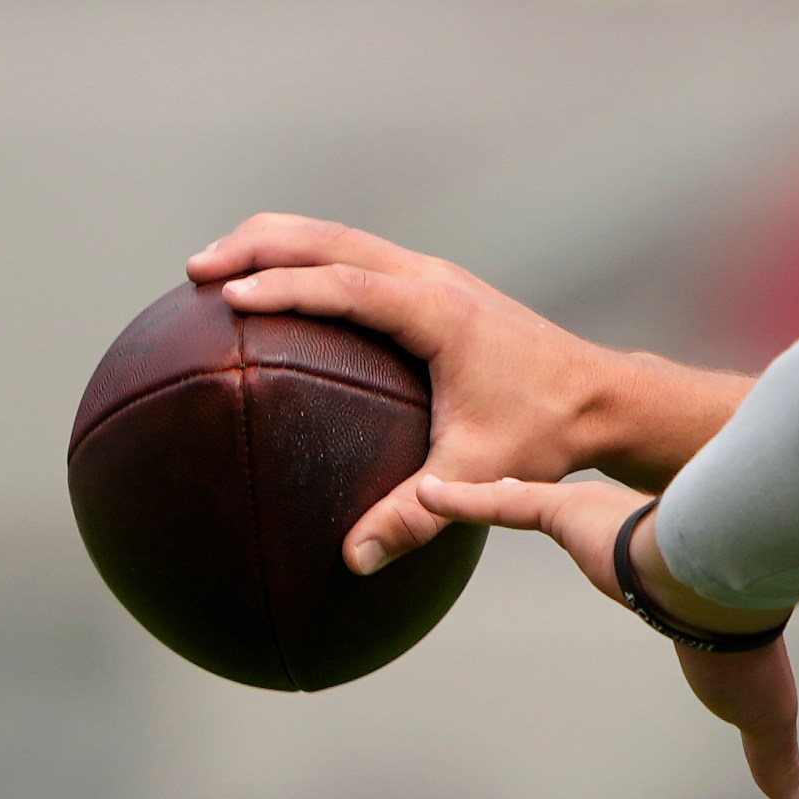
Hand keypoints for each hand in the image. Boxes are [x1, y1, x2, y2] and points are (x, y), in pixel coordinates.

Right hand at [191, 215, 614, 575]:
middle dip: (259, 246)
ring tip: (216, 267)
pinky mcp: (434, 285)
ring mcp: (433, 274)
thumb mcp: (478, 476)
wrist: (601, 396)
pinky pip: (357, 257)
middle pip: (330, 238)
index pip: (346, 283)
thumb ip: (414, 518)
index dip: (285, 286)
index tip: (229, 297)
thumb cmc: (545, 433)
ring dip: (278, 243)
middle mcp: (432, 278)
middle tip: (197, 270)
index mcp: (438, 311)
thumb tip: (353, 561)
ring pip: (341, 237)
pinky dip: (308, 259)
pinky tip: (274, 290)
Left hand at [419, 474, 798, 798]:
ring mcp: (600, 528)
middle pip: (590, 531)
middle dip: (564, 512)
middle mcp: (632, 551)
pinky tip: (425, 491)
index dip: (638, 571)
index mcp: (672, 594)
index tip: (633, 567)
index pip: (647, 580)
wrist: (729, 596)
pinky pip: (507, 504)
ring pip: (537, 506)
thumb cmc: (745, 653)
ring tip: (452, 491)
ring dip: (497, 497)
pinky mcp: (571, 514)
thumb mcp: (762, 716)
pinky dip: (466, 499)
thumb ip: (775, 758)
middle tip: (539, 502)